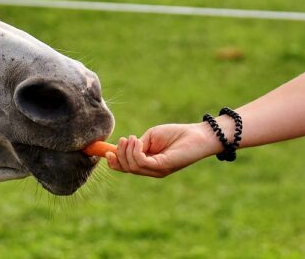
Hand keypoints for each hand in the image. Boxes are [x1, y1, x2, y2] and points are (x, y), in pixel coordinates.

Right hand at [105, 123, 219, 177]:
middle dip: (119, 154)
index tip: (107, 151)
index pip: (125, 168)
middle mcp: (151, 170)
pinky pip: (141, 162)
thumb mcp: (150, 137)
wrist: (197, 135)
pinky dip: (135, 151)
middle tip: (124, 140)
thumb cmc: (176, 134)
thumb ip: (137, 144)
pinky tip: (138, 141)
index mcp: (147, 164)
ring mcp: (157, 170)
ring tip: (133, 138)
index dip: (114, 162)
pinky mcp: (162, 167)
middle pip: (126, 168)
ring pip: (132, 166)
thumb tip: (125, 147)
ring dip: (127, 151)